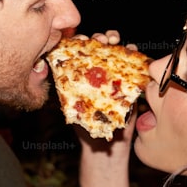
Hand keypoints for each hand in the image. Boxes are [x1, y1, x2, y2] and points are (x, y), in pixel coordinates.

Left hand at [73, 29, 138, 155]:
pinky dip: (134, 55)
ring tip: (114, 40)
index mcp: (80, 74)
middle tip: (100, 39)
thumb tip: (52, 70)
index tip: (81, 39)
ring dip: (116, 42)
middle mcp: (97, 72)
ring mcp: (115, 76)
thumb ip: (64, 91)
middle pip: (99, 47)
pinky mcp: (131, 83)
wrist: (106, 147)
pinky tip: (133, 50)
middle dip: (99, 38)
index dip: (79, 42)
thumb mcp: (70, 107)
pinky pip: (134, 66)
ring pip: (116, 52)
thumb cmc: (84, 128)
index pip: (78, 52)